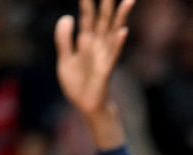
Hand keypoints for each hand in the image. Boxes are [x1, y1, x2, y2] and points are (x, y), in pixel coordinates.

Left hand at [55, 0, 134, 120]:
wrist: (85, 107)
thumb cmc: (77, 84)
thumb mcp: (64, 59)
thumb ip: (64, 39)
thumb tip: (68, 17)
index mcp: (86, 40)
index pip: (87, 15)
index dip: (87, 1)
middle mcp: (98, 45)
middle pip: (104, 18)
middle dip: (107, 3)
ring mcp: (104, 56)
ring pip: (114, 32)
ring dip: (121, 17)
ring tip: (128, 0)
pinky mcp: (106, 70)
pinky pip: (113, 54)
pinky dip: (118, 43)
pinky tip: (123, 31)